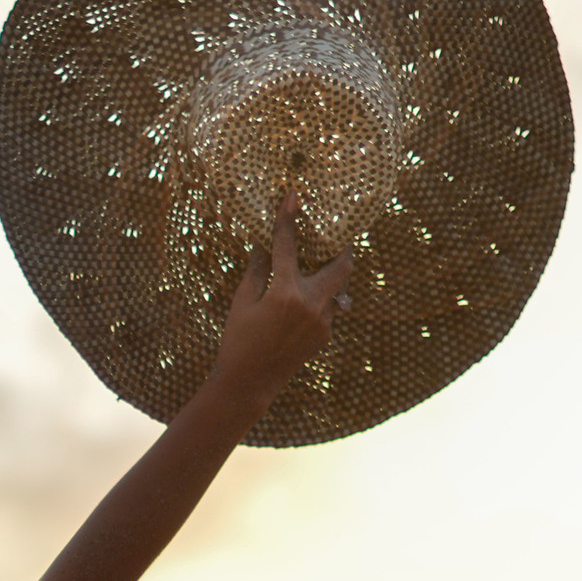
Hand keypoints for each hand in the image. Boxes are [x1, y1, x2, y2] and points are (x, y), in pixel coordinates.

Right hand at [208, 197, 352, 408]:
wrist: (249, 383)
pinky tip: (303, 303)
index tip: (293, 197)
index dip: (289, 219)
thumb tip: (264, 245)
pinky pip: (329, 309)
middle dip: (344, 248)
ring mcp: (322, 322)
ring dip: (329, 278)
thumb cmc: (238, 340)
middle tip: (340, 236)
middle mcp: (310, 305)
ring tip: (316, 271)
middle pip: (342, 266)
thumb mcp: (242, 302)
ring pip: (337, 289)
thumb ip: (257, 270)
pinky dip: (319, 301)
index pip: (288, 246)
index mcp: (285, 293)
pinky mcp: (325, 336)